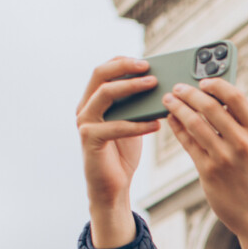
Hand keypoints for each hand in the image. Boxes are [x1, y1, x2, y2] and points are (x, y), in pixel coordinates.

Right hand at [76, 57, 161, 247]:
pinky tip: (157, 124)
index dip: (123, 61)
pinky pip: (115, 126)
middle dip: (125, 67)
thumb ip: (138, 105)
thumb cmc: (123, 154)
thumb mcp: (132, 123)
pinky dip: (138, 124)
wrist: (112, 188)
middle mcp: (84, 108)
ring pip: (106, 95)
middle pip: (100, 75)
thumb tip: (163, 85)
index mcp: (92, 100)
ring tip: (155, 88)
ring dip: (132, 88)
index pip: (104, 70)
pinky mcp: (89, 140)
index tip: (146, 60)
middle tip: (149, 68)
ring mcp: (84, 123)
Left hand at [163, 79, 247, 248]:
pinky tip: (170, 120)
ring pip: (195, 123)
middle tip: (178, 87)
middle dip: (190, 93)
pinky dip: (176, 128)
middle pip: (211, 107)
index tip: (204, 80)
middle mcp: (242, 144)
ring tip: (168, 100)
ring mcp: (224, 158)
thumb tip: (216, 99)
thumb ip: (242, 126)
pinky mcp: (208, 171)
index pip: (236, 98)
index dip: (217, 84)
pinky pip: (188, 143)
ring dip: (178, 108)